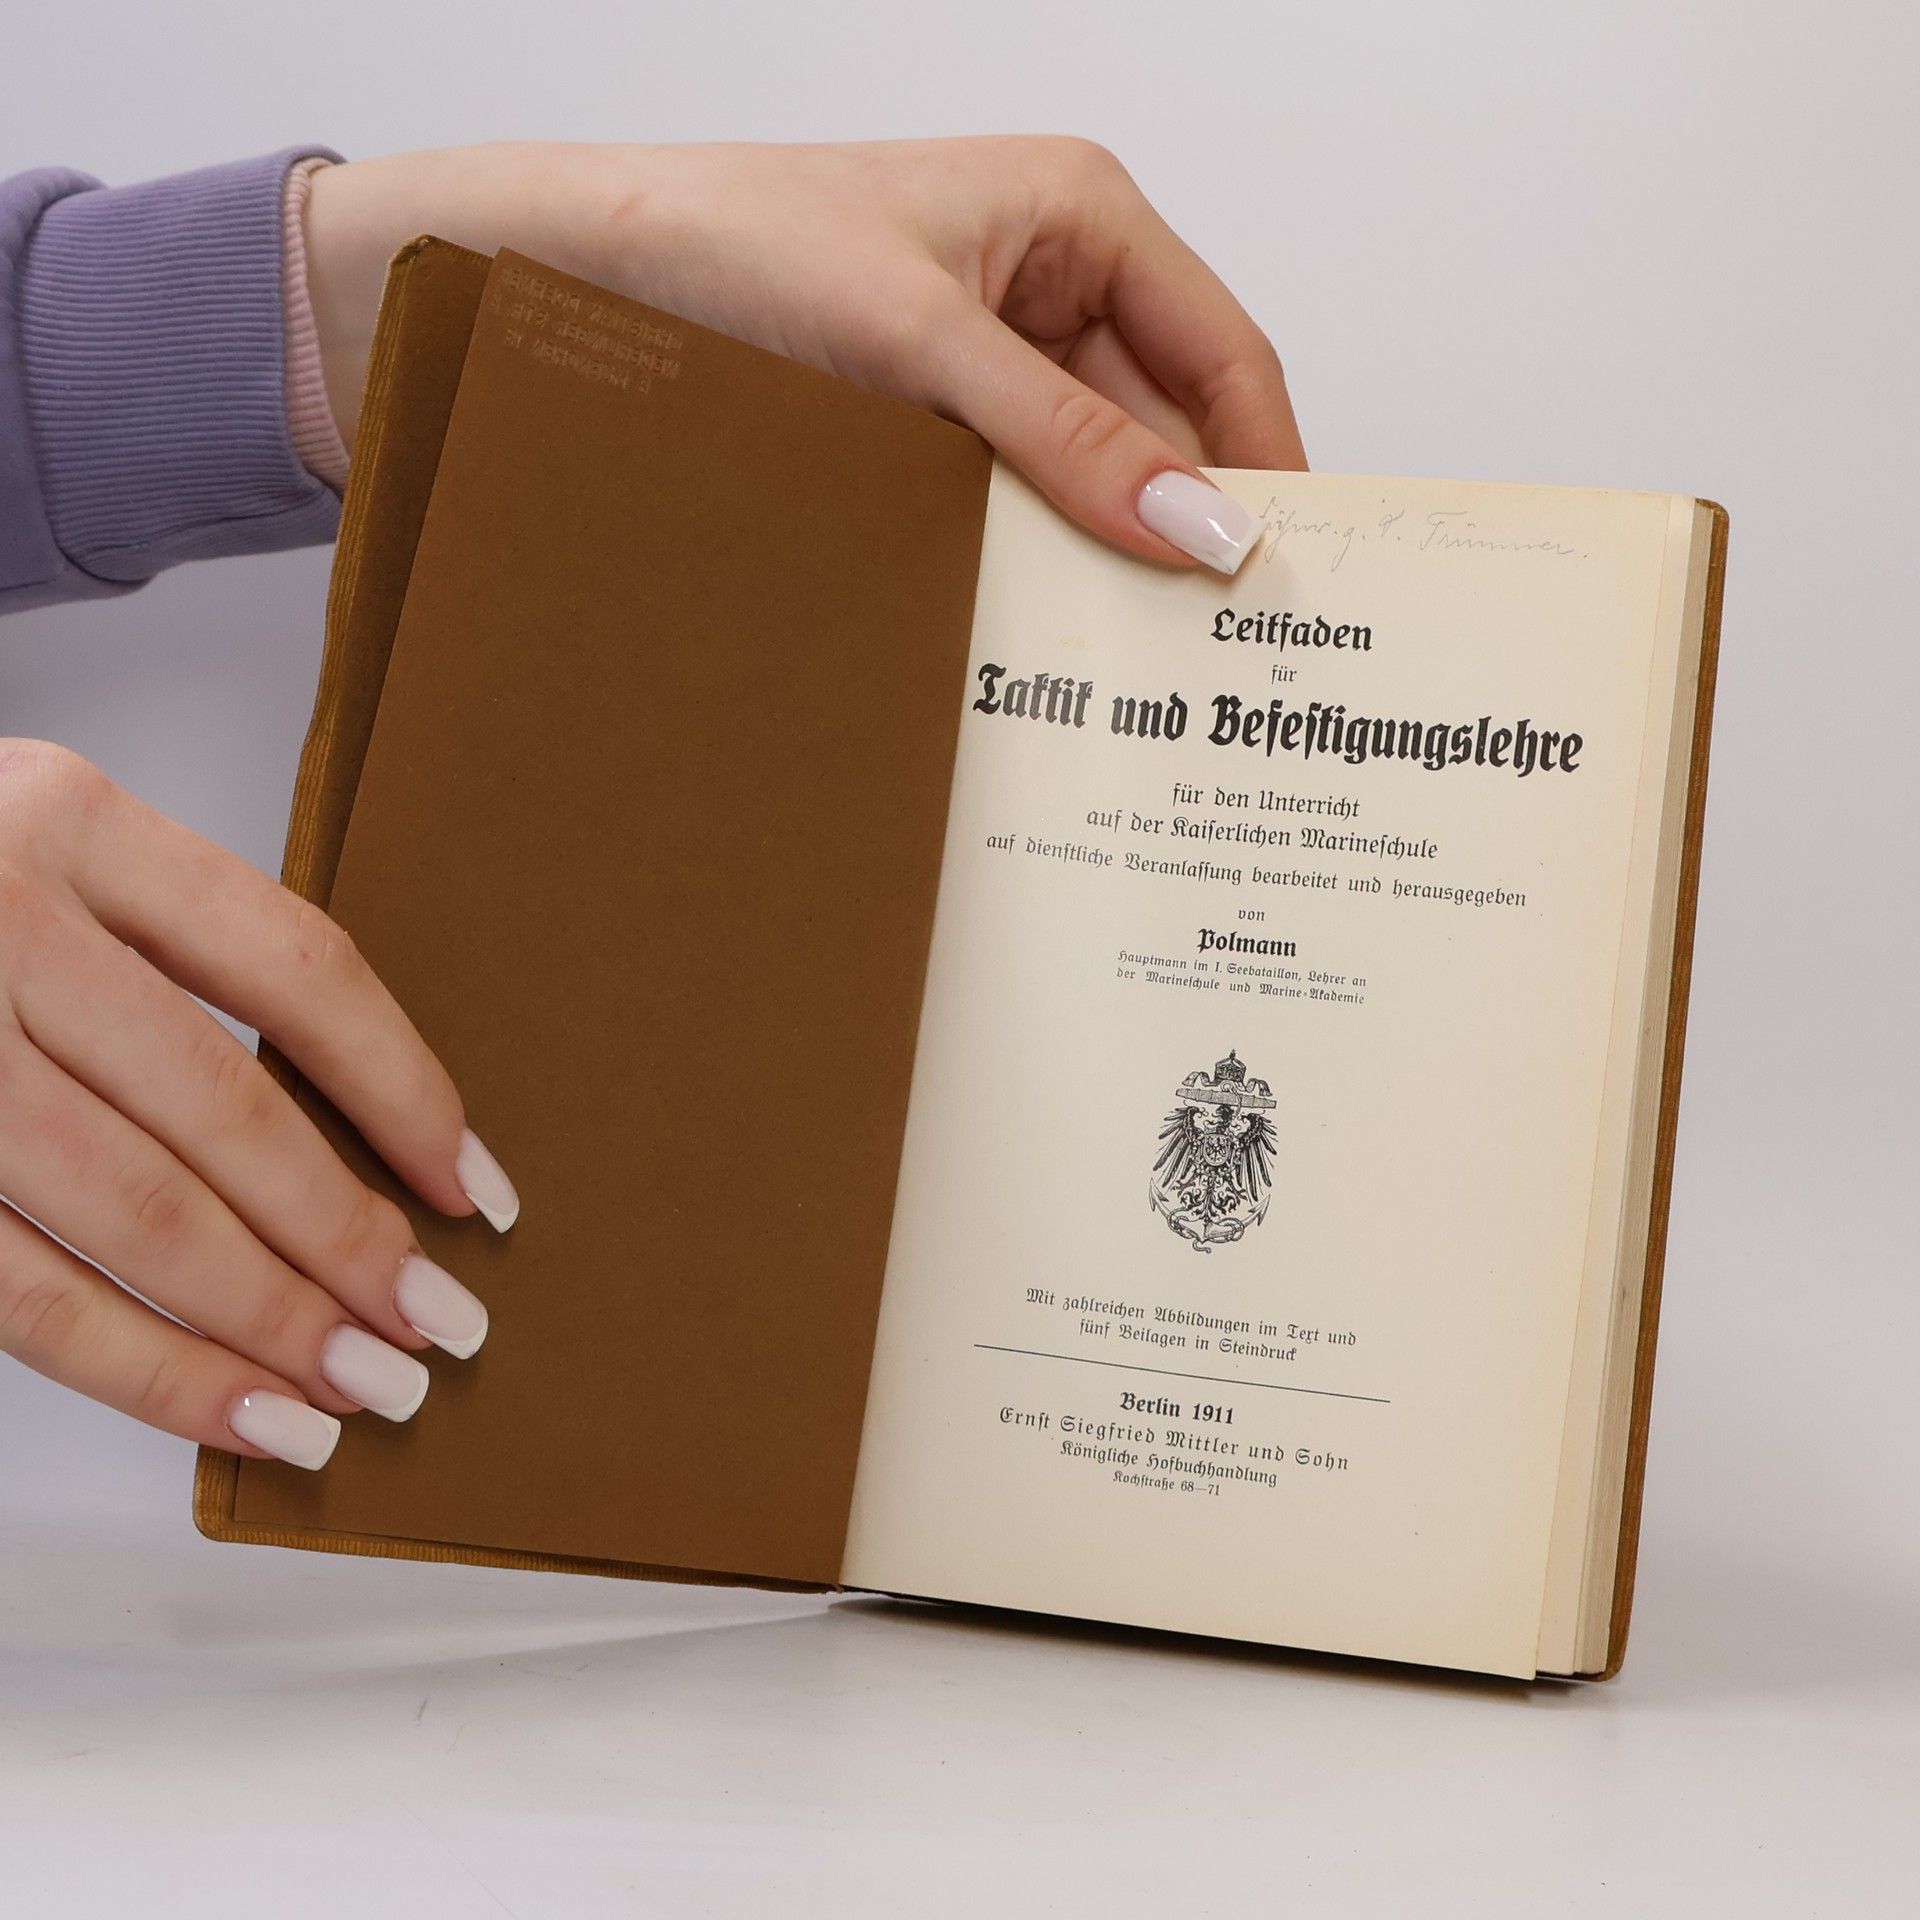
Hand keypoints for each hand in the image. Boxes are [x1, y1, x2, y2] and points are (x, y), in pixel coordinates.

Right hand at [0, 742, 511, 1467]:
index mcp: (67, 822)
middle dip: (348, 1238)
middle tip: (441, 1327)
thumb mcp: (37, 853)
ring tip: (368, 1391)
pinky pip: (19, 1293)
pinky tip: (237, 1412)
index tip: (473, 1187)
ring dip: (268, 1322)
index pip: (295, 968)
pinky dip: (144, 1367)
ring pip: (133, 1214)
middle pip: (225, 1108)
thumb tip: (339, 1132)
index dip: (404, 1090)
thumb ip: (161, 951)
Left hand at [305, 137, 1304, 573]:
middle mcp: (1050, 277)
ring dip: (1101, 551)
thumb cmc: (732, 244)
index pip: (1225, 353)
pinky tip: (1038, 619)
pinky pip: (1015, 491)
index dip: (1265, 466)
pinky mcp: (932, 413)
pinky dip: (1030, 552)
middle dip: (1183, 526)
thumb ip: (1065, 441)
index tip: (1285, 582)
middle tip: (1211, 650)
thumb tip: (1198, 529)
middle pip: (1165, 424)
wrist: (577, 271)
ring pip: (1089, 471)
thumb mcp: (920, 344)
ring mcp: (989, 351)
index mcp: (1081, 212)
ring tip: (1129, 654)